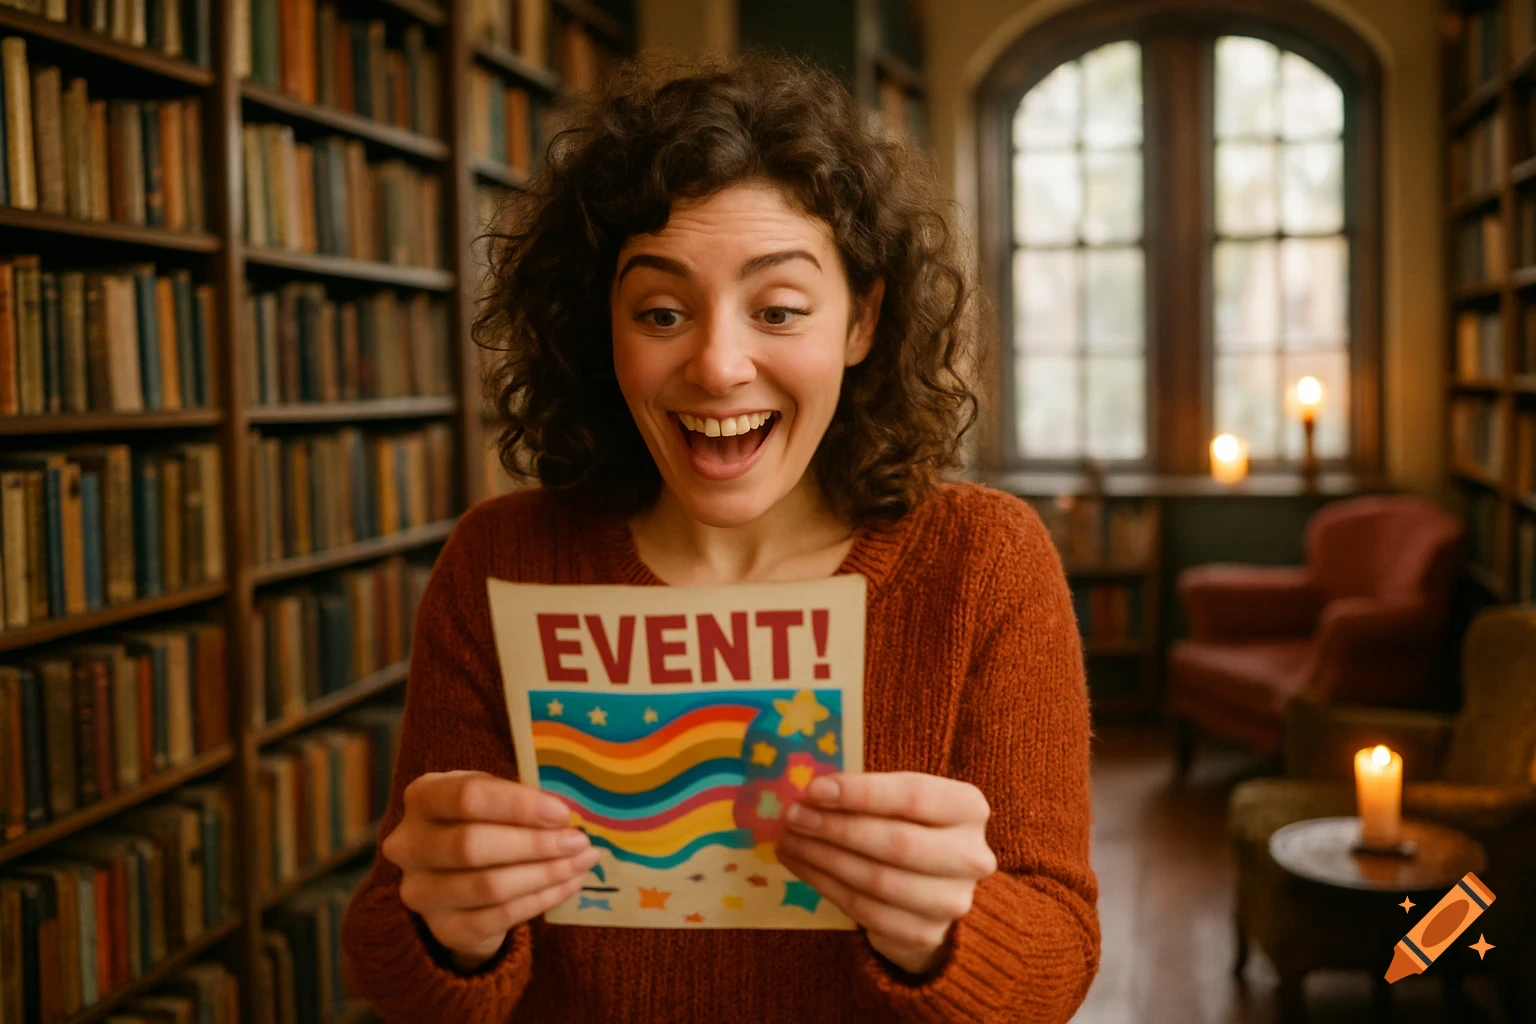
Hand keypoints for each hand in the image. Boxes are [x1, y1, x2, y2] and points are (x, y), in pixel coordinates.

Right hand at [381, 770, 598, 970]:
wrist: (457, 879)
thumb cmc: (483, 822)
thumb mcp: (493, 799)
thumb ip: (519, 800)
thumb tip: (564, 815)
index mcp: (423, 797)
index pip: (466, 797)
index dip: (518, 806)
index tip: (561, 813)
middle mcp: (409, 845)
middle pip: (472, 846)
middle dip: (534, 844)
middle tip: (578, 841)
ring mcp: (421, 892)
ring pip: (488, 886)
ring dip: (545, 873)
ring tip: (581, 861)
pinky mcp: (444, 928)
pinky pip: (499, 916)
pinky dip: (542, 899)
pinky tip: (569, 884)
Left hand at [777, 772, 996, 975]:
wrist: (931, 890)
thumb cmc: (908, 827)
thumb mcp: (898, 801)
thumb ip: (864, 794)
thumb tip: (809, 794)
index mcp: (968, 808)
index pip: (914, 796)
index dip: (861, 793)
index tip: (814, 790)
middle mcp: (971, 856)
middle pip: (897, 842)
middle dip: (836, 829)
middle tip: (794, 817)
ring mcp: (952, 900)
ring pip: (878, 880)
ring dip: (823, 859)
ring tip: (789, 841)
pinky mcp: (925, 934)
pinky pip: (865, 911)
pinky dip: (826, 886)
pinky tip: (802, 866)